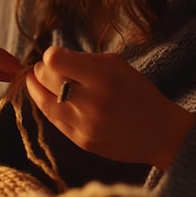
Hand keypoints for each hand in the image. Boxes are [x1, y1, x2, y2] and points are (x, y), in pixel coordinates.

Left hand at [25, 46, 193, 169]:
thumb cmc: (138, 93)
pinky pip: (54, 121)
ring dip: (36, 90)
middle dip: (41, 71)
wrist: (159, 133)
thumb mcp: (118, 66)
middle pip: (46, 80)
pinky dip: (47, 107)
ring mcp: (84, 125)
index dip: (50, 55)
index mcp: (103, 78)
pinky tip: (48, 98)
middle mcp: (91, 102)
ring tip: (35, 81)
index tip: (55, 56)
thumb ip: (86, 59)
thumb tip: (54, 57)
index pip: (55, 61)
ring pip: (44, 103)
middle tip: (42, 68)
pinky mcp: (81, 141)